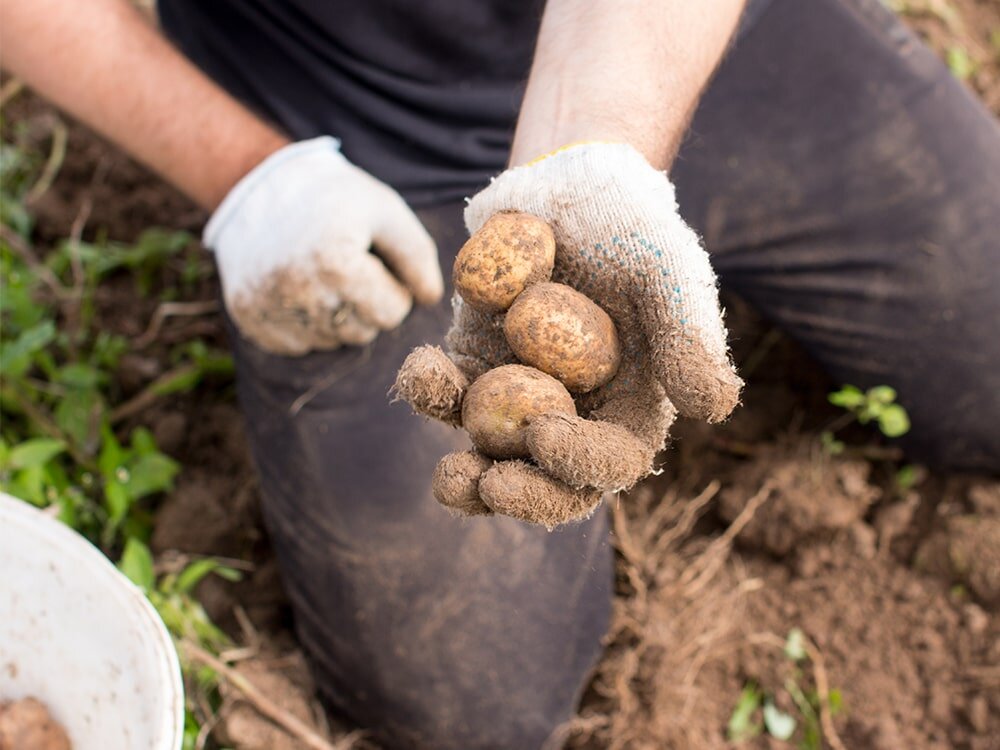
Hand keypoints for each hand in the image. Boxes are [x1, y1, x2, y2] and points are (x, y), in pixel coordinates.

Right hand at [205, 137, 443, 354]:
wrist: (257, 185)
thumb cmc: (332, 197)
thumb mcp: (384, 210)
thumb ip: (417, 255)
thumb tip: (431, 300)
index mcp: (335, 264)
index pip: (392, 314)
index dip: (392, 286)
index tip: (375, 260)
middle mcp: (298, 293)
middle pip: (363, 332)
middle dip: (366, 303)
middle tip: (348, 264)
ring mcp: (268, 308)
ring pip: (332, 341)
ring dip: (336, 313)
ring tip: (320, 271)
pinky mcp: (248, 318)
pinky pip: (299, 344)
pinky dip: (305, 320)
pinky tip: (297, 285)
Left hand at [396, 143, 740, 526]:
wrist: (567, 187)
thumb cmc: (627, 228)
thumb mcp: (667, 270)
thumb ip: (691, 335)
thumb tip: (714, 410)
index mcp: (629, 406)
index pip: (611, 460)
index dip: (579, 462)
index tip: (543, 433)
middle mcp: (574, 413)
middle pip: (549, 480)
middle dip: (521, 495)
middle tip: (489, 487)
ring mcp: (518, 396)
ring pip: (490, 457)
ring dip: (467, 478)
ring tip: (449, 480)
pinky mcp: (473, 367)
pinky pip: (446, 396)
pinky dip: (430, 391)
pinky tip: (424, 368)